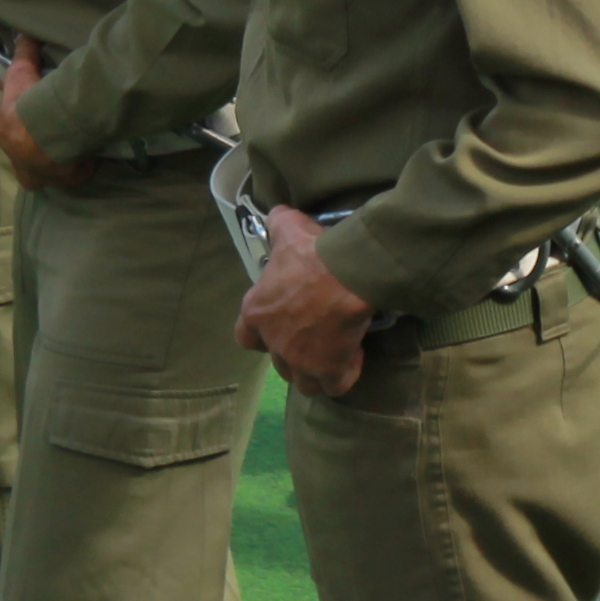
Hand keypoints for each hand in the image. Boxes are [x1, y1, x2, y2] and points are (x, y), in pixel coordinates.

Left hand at [0, 48, 93, 192]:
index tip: (43, 113)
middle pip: (31, 152)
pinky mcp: (64, 181)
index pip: (13, 128)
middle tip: (64, 128)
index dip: (26, 121)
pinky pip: (75, 174)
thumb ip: (23, 54)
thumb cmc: (29, 103)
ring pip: (52, 167)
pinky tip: (94, 154)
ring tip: (81, 141)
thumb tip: (24, 34)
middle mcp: (18, 158)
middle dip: (44, 143)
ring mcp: (41, 174)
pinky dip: (83, 166)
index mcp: (6, 130)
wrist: (46, 134)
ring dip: (64, 157)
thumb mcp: (20, 72)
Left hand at [237, 206, 375, 397]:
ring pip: (303, 382)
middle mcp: (273, 342)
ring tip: (333, 353)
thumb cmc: (313, 252)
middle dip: (295, 353)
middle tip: (315, 335)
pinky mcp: (327, 369)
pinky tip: (354, 356)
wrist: (346, 272)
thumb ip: (278, 224)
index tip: (279, 325)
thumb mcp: (289, 229)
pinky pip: (334, 385)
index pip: (245, 338)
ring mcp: (300, 360)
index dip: (261, 335)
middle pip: (279, 363)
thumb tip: (277, 214)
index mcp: (256, 312)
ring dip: (316, 371)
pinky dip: (343, 375)